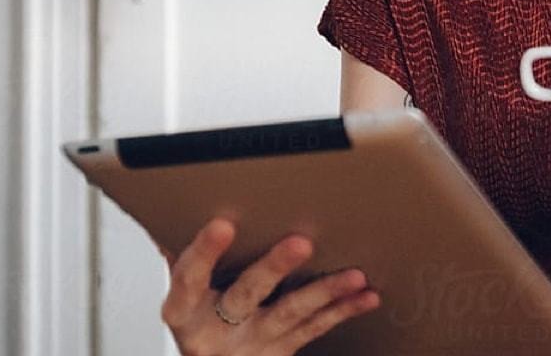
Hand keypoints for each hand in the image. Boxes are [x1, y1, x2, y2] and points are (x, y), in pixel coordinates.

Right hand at [157, 217, 379, 355]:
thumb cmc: (199, 319)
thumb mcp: (184, 294)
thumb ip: (188, 257)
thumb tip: (186, 207)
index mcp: (184, 311)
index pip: (188, 279)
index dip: (203, 252)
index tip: (223, 224)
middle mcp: (215, 331)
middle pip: (245, 295)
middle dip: (274, 268)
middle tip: (301, 242)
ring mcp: (250, 344)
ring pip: (289, 314)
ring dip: (324, 292)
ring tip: (353, 275)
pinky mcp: (279, 351)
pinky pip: (314, 329)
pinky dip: (343, 310)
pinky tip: (366, 296)